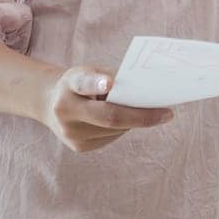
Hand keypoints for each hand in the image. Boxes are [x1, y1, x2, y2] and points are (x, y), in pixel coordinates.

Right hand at [39, 66, 173, 152]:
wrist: (51, 103)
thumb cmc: (82, 82)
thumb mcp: (91, 71)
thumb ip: (113, 78)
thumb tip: (148, 91)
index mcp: (69, 84)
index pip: (83, 83)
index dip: (96, 83)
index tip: (108, 83)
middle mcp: (65, 111)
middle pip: (109, 117)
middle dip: (142, 116)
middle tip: (167, 114)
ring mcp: (70, 133)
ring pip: (115, 130)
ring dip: (134, 121)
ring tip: (141, 110)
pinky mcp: (79, 147)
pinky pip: (112, 137)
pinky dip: (123, 128)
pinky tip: (121, 119)